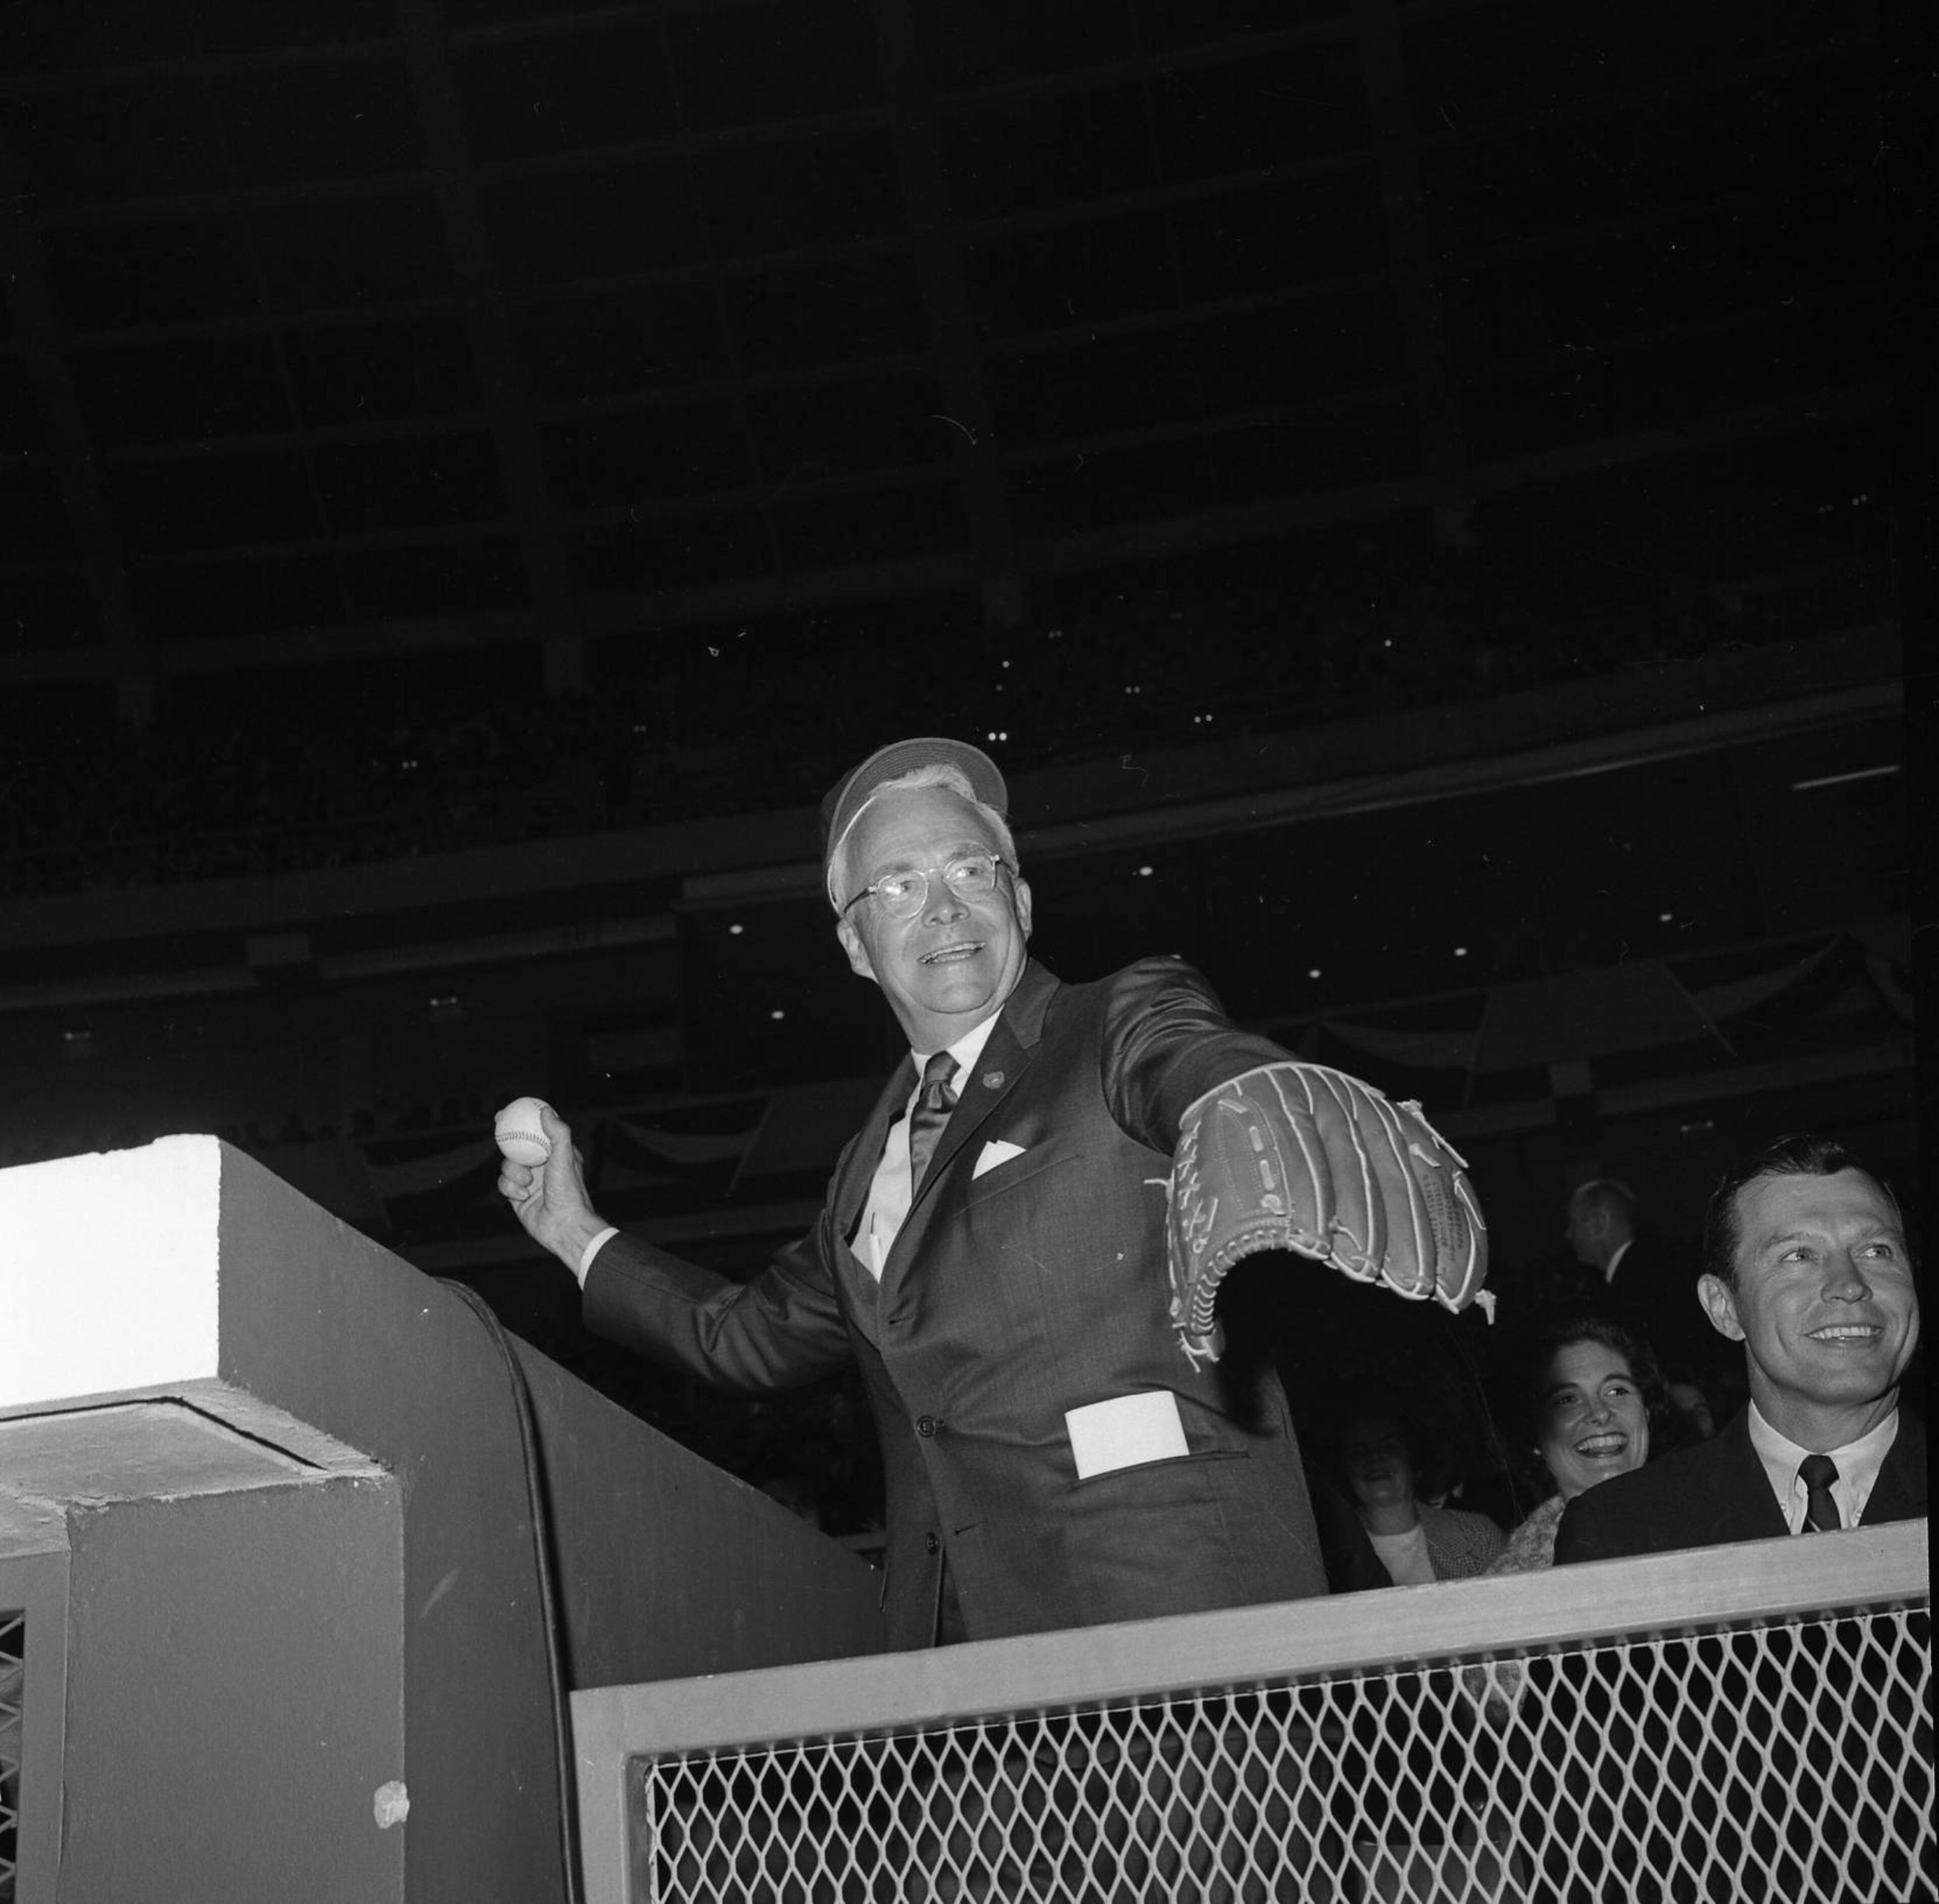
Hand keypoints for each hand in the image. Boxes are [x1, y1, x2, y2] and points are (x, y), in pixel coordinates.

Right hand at [497, 1102, 608, 1272]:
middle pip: (517, 1147)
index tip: (510, 1111)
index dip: (523, 1121)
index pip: (537, 1132)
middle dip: (507, 1138)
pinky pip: (503, 1184)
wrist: (563, 1225)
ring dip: (513, 1172)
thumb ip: (558, 1133)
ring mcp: (528, 1181)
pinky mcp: (517, 1196)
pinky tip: (523, 1196)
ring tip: (528, 1181)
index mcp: (555, 1155)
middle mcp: (541, 1167)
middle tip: (498, 1126)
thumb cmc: (569, 1191)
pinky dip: (510, 1188)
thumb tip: (545, 1111)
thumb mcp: (565, 1157)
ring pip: (507, 1165)